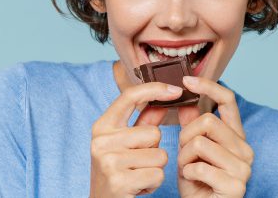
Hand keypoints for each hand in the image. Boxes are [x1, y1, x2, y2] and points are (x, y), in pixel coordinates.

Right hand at [89, 82, 182, 197]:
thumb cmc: (118, 173)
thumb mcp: (126, 145)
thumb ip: (143, 123)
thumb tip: (164, 101)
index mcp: (102, 127)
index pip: (129, 97)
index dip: (154, 89)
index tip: (176, 89)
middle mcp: (101, 141)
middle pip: (153, 132)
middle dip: (154, 150)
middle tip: (137, 164)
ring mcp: (109, 161)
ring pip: (159, 154)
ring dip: (155, 168)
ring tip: (137, 176)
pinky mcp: (119, 181)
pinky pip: (158, 174)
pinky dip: (153, 183)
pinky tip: (138, 188)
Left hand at [177, 76, 253, 197]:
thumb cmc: (198, 181)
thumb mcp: (191, 149)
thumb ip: (192, 125)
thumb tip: (186, 99)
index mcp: (235, 136)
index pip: (228, 100)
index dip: (208, 86)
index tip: (186, 80)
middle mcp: (245, 149)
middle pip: (207, 120)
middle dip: (185, 135)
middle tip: (185, 153)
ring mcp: (243, 168)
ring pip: (199, 142)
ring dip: (184, 157)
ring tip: (188, 169)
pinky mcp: (236, 186)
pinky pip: (199, 166)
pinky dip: (188, 174)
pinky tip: (194, 181)